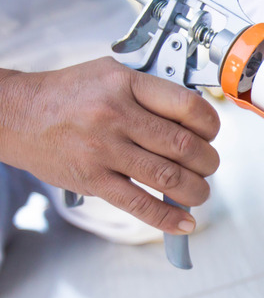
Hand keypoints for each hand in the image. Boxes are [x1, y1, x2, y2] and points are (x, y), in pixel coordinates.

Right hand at [0, 57, 219, 234]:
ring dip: (195, 190)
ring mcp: (104, 149)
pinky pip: (138, 204)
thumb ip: (151, 92)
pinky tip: (184, 223)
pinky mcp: (93, 179)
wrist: (16, 114)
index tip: (211, 134)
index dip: (211, 126)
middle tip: (207, 166)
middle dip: (207, 162)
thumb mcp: (112, 74)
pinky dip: (167, 218)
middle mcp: (116, 115)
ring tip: (199, 192)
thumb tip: (195, 119)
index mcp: (126, 84)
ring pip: (168, 177)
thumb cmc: (69, 95)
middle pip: (184, 146)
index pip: (188, 106)